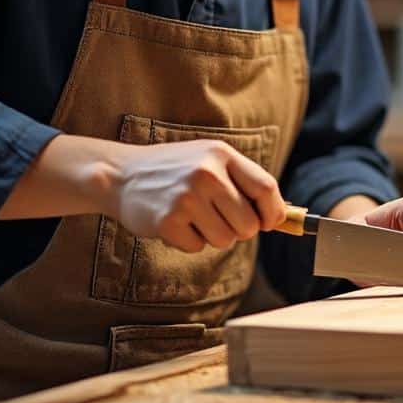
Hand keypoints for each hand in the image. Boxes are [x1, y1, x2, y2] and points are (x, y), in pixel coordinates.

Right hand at [106, 139, 285, 252]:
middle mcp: (206, 174)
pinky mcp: (168, 221)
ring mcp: (186, 198)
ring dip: (212, 236)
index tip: (270, 222)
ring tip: (192, 216)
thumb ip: (243, 182)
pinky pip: (198, 247)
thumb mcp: (209, 161)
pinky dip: (189, 241)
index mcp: (221, 155)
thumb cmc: (174, 170)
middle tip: (218, 218)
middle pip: (249, 223)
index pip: (266, 188)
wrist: (121, 175)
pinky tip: (174, 222)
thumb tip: (282, 217)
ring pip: (225, 240)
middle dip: (239, 229)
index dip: (274, 212)